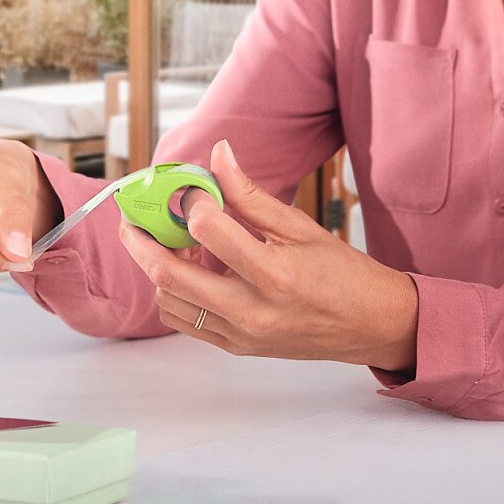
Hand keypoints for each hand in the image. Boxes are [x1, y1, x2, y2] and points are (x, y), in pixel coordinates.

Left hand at [118, 140, 419, 370]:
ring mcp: (240, 334)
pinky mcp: (236, 347)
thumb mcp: (301, 226)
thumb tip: (218, 156)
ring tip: (169, 243)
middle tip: (133, 218)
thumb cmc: (343, 274)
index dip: (191, 201)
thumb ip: (251, 195)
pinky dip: (174, 294)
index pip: (209, 230)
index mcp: (274, 274)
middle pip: (169, 275)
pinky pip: (184, 322)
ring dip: (157, 268)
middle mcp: (252, 311)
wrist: (370, 324)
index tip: (190, 187)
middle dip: (141, 241)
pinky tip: (189, 270)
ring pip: (169, 302)